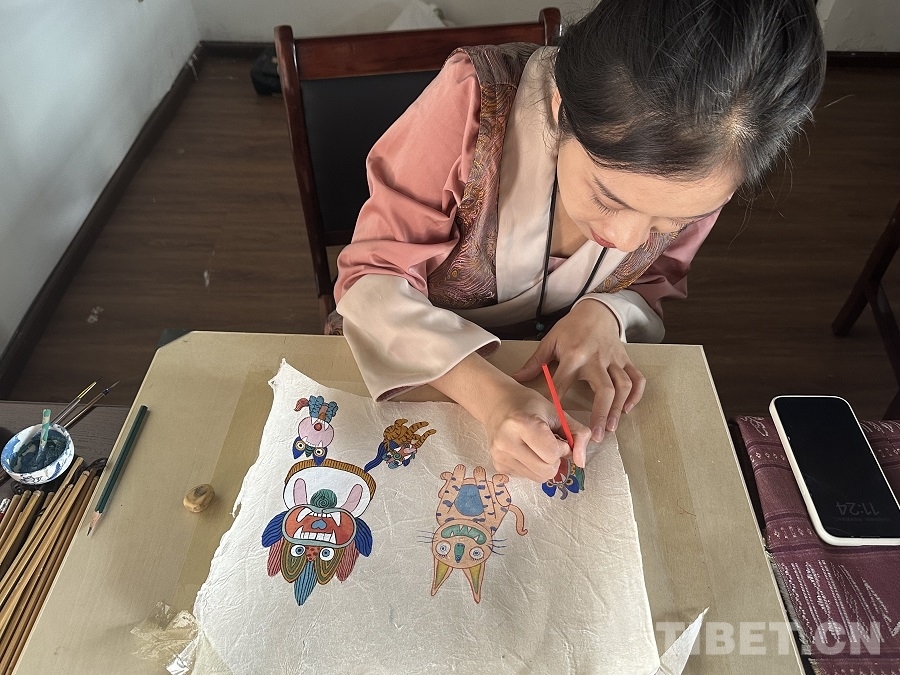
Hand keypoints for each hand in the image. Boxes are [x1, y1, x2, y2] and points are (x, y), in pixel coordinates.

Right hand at [429, 354, 589, 482]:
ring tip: (538, 447)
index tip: (557, 437)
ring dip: (545, 465)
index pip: (552, 454)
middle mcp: (506, 442)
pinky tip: (526, 451)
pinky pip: (526, 477)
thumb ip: (578, 434)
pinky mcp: (498, 466)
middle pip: (546, 471)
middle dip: (555, 460)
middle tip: (550, 444)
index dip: (562, 448)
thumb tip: (581, 462)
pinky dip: (532, 467)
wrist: (497, 403)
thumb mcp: (557, 413)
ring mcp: (500, 456)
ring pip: (538, 478)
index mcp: (522, 424)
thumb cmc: (529, 405)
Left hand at [512, 299, 645, 441]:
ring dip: (618, 408)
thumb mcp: (550, 341)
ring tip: (611, 428)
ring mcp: (613, 360)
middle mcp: (596, 359)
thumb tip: (517, 378)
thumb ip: (535, 362)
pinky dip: (636, 395)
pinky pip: (636, 378)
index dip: (558, 401)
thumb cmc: (571, 328)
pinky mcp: (625, 360)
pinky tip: (628, 409)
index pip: (563, 382)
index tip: (556, 422)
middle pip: (604, 389)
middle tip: (597, 436)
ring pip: (622, 386)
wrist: (596, 311)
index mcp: (574, 355)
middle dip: (601, 413)